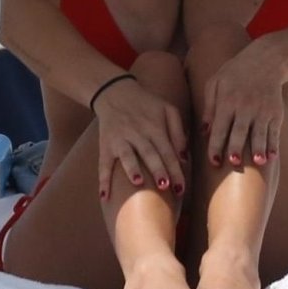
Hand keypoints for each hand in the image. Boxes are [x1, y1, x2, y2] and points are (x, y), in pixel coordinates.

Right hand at [92, 77, 186, 199]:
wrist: (115, 92)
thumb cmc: (146, 104)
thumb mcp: (168, 109)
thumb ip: (178, 130)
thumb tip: (184, 156)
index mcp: (155, 127)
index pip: (168, 151)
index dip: (175, 169)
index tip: (182, 187)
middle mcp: (137, 134)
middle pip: (149, 153)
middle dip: (157, 170)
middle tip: (165, 187)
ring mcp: (120, 139)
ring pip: (127, 155)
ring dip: (132, 169)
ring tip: (138, 183)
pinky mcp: (105, 145)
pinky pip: (104, 163)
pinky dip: (103, 180)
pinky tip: (105, 195)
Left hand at [203, 42, 286, 169]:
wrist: (266, 62)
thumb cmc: (234, 74)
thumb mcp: (215, 83)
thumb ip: (209, 107)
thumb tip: (204, 132)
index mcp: (227, 101)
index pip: (220, 127)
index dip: (216, 145)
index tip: (213, 161)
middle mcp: (246, 107)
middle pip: (240, 131)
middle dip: (236, 148)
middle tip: (233, 163)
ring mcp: (263, 110)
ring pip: (260, 133)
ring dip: (259, 148)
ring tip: (258, 162)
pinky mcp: (276, 112)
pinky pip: (275, 131)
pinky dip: (274, 144)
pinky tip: (272, 157)